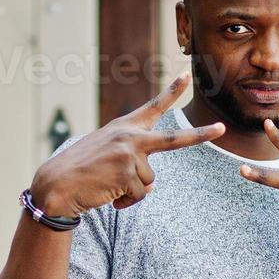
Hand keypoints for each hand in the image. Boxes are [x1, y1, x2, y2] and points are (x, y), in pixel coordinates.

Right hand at [30, 69, 225, 215]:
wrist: (56, 184)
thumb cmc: (79, 170)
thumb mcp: (105, 155)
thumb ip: (130, 160)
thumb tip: (150, 186)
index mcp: (124, 128)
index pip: (152, 107)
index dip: (171, 91)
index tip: (187, 75)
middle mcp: (130, 137)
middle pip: (174, 139)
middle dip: (201, 135)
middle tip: (221, 129)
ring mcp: (130, 155)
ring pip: (149, 182)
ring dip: (131, 191)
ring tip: (108, 186)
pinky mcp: (128, 175)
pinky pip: (138, 196)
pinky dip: (124, 202)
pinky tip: (107, 196)